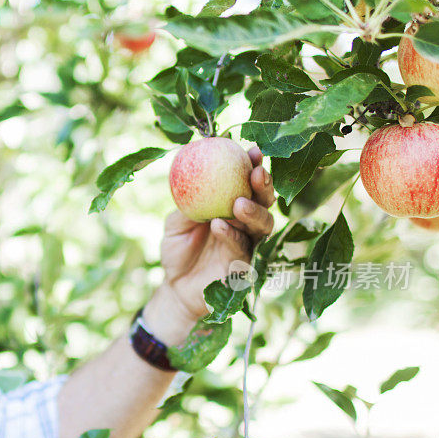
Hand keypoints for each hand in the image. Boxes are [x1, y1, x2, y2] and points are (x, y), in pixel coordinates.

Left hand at [144, 146, 274, 344]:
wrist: (174, 288)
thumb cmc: (177, 250)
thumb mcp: (176, 222)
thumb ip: (187, 202)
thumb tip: (191, 172)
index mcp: (232, 207)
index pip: (247, 184)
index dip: (252, 166)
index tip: (251, 149)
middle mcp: (246, 225)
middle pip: (264, 201)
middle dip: (264, 185)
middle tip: (255, 172)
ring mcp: (248, 245)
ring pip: (263, 225)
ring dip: (253, 211)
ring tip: (239, 202)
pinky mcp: (243, 267)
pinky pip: (241, 248)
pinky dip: (231, 234)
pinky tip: (220, 225)